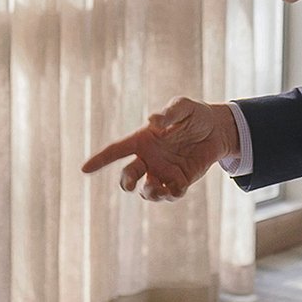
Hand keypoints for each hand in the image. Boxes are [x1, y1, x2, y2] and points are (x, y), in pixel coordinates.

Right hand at [81, 97, 237, 200]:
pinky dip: (170, 195)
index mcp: (143, 140)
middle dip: (126, 182)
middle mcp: (149, 158)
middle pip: (129, 174)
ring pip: (147, 190)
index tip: (84, 169)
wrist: (217, 129)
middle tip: (130, 185)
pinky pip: (171, 193)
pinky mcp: (181, 180)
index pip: (116, 151)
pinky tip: (175, 189)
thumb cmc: (194, 113)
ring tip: (156, 190)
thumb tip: (153, 121)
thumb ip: (168, 113)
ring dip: (148, 193)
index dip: (100, 160)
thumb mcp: (183, 106)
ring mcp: (164, 171)